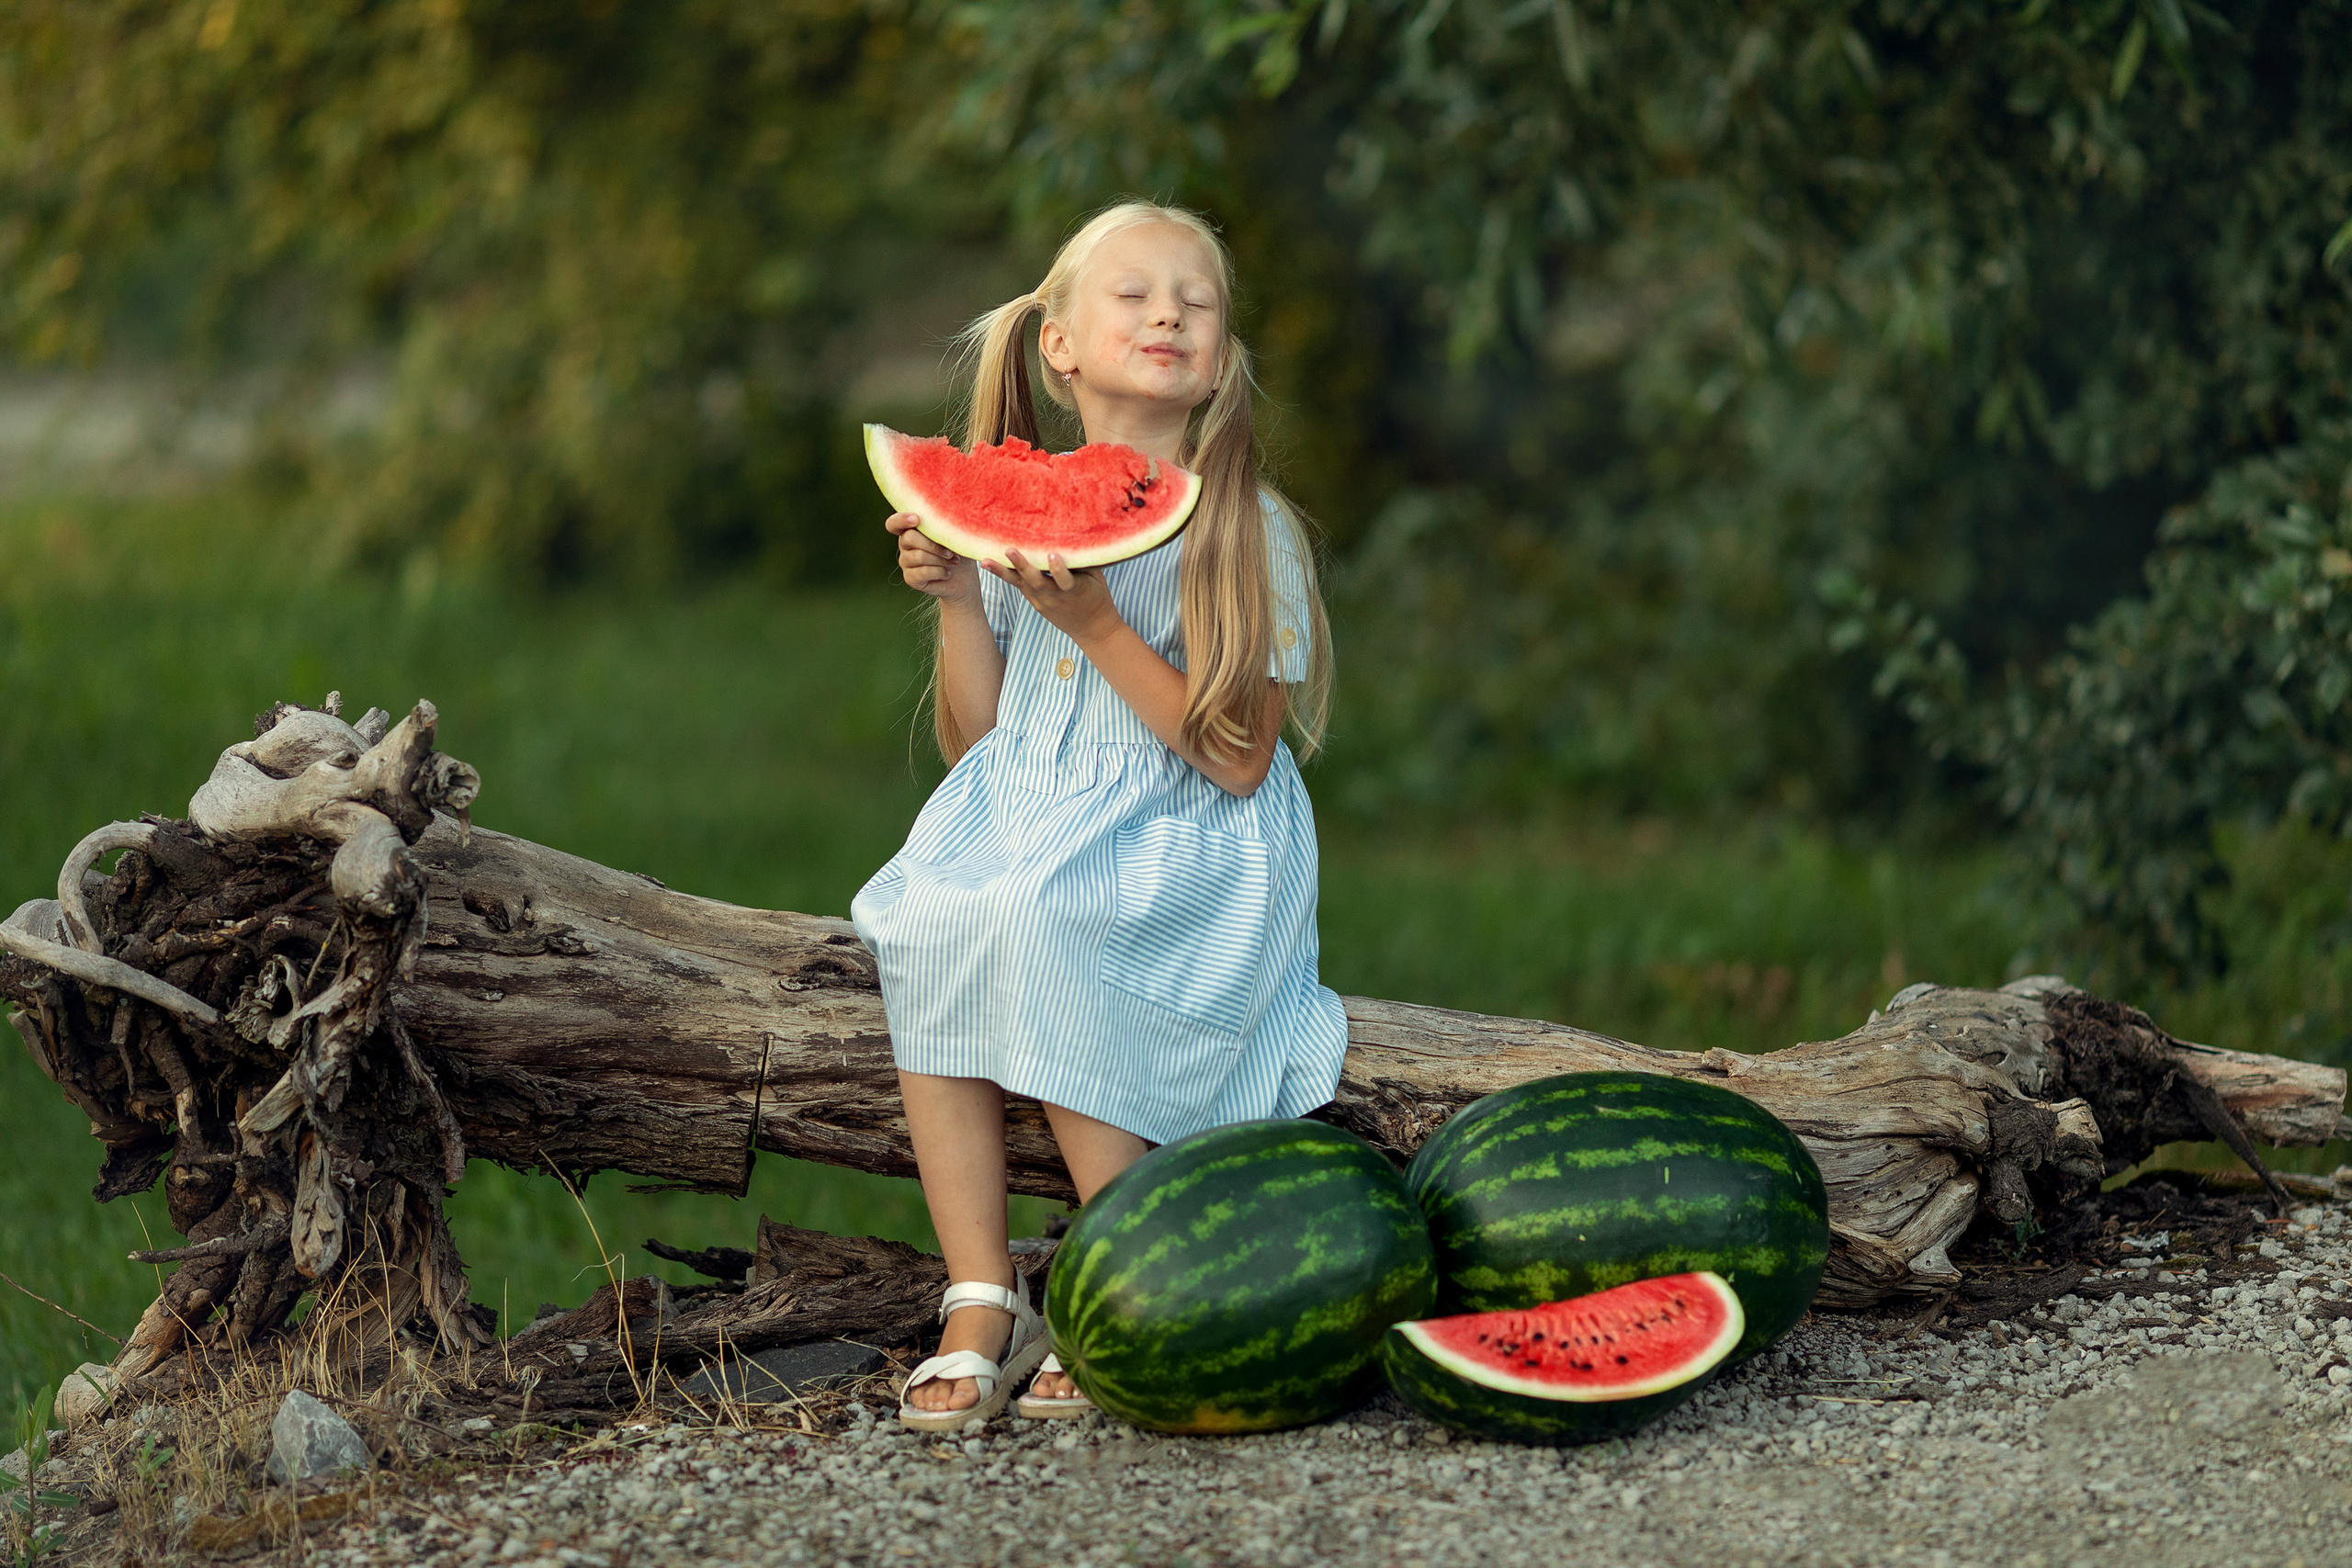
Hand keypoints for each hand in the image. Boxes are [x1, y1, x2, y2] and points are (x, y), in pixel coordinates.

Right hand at [887, 512, 977, 603]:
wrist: (964, 578)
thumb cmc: (958, 550)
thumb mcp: (956, 534)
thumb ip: (947, 524)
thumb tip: (949, 516)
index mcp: (912, 529)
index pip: (894, 523)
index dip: (901, 520)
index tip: (916, 519)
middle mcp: (904, 544)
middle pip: (908, 538)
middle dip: (933, 545)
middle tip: (951, 552)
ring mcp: (905, 562)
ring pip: (918, 556)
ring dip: (941, 560)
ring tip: (954, 562)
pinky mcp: (910, 578)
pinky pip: (922, 572)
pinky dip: (939, 572)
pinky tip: (947, 573)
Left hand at [985, 548, 1122, 646]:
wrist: (1091, 628)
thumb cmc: (1096, 596)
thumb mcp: (1096, 578)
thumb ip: (1083, 560)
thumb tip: (1074, 534)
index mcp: (1075, 590)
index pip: (1065, 580)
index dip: (1058, 569)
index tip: (1052, 555)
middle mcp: (1055, 597)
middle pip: (1036, 582)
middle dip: (1023, 566)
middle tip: (1009, 550)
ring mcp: (1042, 601)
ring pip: (1021, 585)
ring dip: (1003, 572)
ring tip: (985, 561)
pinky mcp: (1034, 602)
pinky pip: (1019, 586)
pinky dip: (1005, 574)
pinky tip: (989, 563)